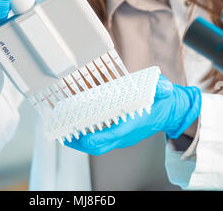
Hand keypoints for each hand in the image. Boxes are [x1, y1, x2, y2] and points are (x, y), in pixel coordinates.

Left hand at [64, 75, 200, 155]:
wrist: (171, 111)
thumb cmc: (164, 100)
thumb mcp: (164, 90)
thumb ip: (162, 88)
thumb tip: (164, 88)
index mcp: (133, 125)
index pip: (110, 135)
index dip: (92, 135)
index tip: (77, 132)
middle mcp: (126, 134)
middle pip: (98, 145)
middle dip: (79, 141)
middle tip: (63, 132)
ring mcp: (123, 136)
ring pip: (98, 144)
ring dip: (81, 139)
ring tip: (66, 129)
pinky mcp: (121, 134)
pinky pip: (102, 139)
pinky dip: (89, 135)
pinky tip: (80, 125)